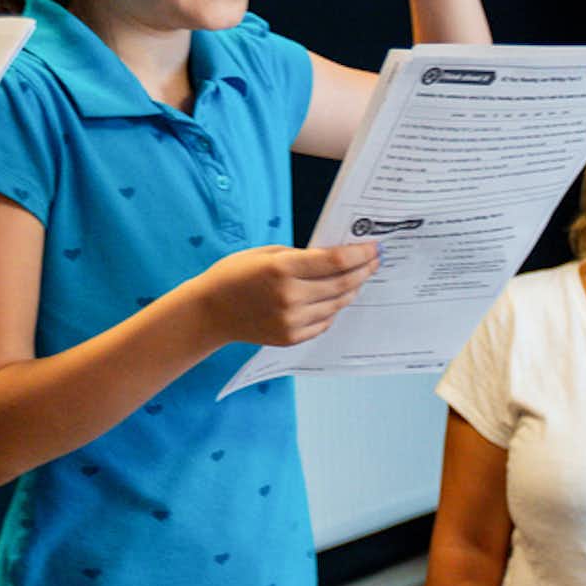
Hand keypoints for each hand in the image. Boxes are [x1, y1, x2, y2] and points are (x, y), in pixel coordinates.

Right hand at [191, 240, 378, 347]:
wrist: (210, 311)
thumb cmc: (236, 274)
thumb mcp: (267, 253)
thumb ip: (302, 256)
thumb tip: (338, 258)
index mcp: (283, 269)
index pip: (336, 261)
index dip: (360, 254)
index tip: (374, 248)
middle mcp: (290, 296)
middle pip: (342, 283)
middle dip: (363, 271)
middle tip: (374, 262)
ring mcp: (291, 320)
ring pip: (336, 304)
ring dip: (351, 290)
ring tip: (358, 279)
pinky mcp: (291, 337)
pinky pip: (324, 322)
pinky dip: (334, 309)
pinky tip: (336, 298)